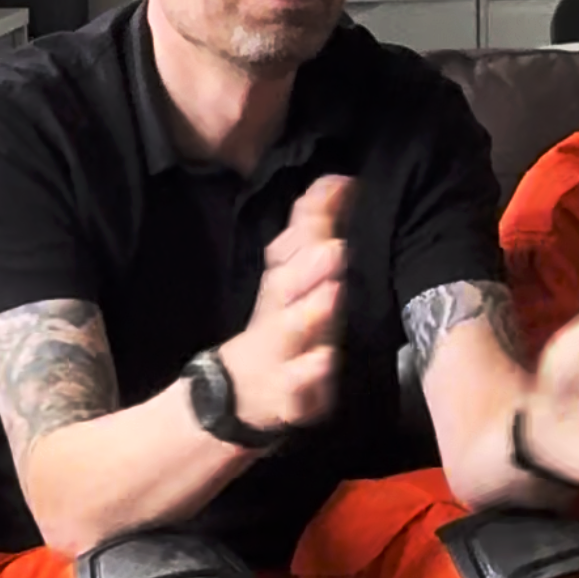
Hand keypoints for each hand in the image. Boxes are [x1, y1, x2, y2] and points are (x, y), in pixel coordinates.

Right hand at [219, 175, 350, 433]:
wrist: (237, 396)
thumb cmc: (277, 330)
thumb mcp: (293, 278)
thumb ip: (314, 229)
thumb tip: (341, 180)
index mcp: (281, 287)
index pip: (294, 245)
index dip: (314, 218)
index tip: (341, 187)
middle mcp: (278, 315)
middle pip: (289, 287)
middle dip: (311, 265)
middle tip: (335, 245)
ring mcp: (280, 354)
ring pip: (291, 332)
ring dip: (309, 312)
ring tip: (331, 292)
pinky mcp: (288, 394)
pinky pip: (297, 385)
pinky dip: (309, 373)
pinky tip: (325, 359)